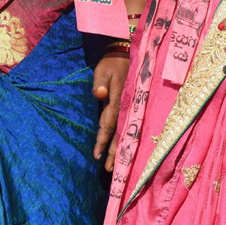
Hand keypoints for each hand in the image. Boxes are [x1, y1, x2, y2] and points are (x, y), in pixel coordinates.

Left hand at [92, 50, 129, 169]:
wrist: (126, 54)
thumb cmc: (111, 62)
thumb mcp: (102, 69)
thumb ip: (100, 83)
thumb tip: (99, 95)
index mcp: (118, 100)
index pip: (108, 124)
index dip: (103, 140)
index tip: (96, 155)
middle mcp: (125, 107)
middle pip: (119, 134)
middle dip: (114, 153)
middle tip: (108, 170)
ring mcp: (129, 108)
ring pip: (124, 133)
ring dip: (119, 149)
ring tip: (114, 166)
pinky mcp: (129, 107)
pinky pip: (126, 126)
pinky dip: (123, 139)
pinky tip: (121, 148)